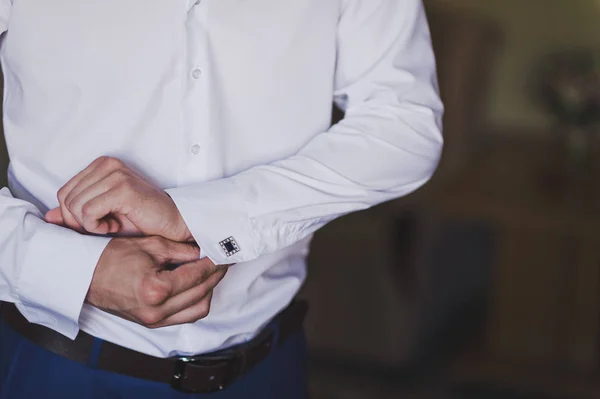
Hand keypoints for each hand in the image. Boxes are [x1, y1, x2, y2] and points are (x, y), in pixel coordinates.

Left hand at [45, 156, 191, 241]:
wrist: (174, 223)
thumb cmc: (142, 219)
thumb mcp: (103, 215)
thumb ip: (76, 214)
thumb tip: (48, 217)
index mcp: (102, 165)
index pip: (64, 191)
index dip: (73, 216)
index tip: (98, 222)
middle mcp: (108, 164)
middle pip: (66, 199)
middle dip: (79, 222)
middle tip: (105, 226)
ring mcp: (116, 175)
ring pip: (75, 206)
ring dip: (90, 225)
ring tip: (112, 225)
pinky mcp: (122, 188)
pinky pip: (88, 212)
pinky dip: (97, 226)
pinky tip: (115, 226)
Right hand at [88, 236, 226, 327]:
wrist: (84, 276)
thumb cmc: (110, 256)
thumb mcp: (149, 245)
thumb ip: (181, 249)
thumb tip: (205, 250)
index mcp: (156, 289)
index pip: (197, 275)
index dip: (214, 262)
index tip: (223, 253)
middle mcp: (157, 310)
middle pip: (202, 292)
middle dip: (215, 275)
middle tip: (223, 260)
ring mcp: (154, 320)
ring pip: (198, 309)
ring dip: (209, 290)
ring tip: (212, 272)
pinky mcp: (151, 324)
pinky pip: (184, 317)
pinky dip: (195, 302)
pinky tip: (197, 286)